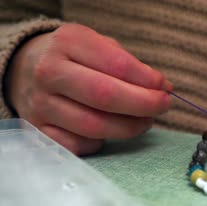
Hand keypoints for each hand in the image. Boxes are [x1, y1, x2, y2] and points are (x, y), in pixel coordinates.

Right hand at [5, 24, 171, 154]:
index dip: (148, 81)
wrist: (25, 70)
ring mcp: (42, 104)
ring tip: (145, 121)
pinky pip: (80, 145)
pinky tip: (111, 130)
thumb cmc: (74, 59)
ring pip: (95, 126)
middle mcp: (50, 73)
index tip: (165, 88)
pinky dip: (102, 142)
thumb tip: (163, 88)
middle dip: (144, 105)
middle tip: (163, 106)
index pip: (117, 65)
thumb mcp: (98, 47)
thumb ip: (131, 65)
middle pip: (106, 96)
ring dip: (130, 127)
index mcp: (68, 43)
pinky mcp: (39, 130)